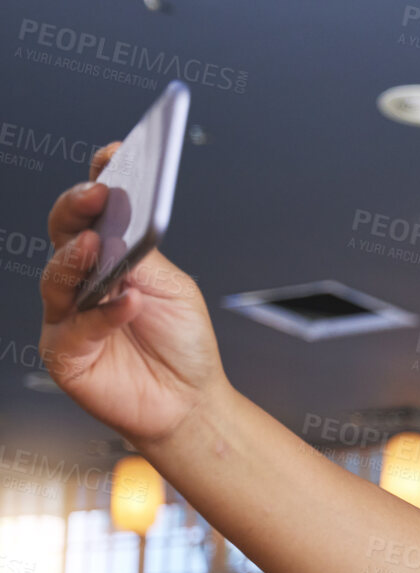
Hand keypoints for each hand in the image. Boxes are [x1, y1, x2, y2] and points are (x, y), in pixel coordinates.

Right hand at [40, 141, 227, 447]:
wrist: (190, 402)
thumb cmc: (182, 344)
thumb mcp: (174, 290)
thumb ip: (145, 257)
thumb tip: (122, 223)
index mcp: (109, 257)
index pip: (93, 211)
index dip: (98, 179)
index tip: (112, 152)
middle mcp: (81, 282)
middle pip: (63, 234)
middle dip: (75, 209)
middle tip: (95, 191)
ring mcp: (67, 316)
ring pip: (57, 277)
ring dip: (75, 256)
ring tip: (95, 241)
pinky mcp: (65, 353)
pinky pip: (78, 328)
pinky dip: (103, 314)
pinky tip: (127, 302)